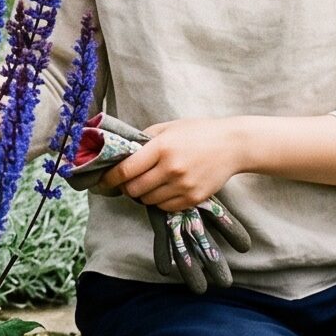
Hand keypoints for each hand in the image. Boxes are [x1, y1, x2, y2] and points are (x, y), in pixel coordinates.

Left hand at [92, 115, 248, 210]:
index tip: (103, 181)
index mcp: (161, 148)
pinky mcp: (194, 198)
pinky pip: (165, 207)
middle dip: (125, 188)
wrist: (233, 145)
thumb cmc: (198, 132)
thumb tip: (122, 152)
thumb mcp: (168, 128)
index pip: (126, 170)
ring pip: (148, 201)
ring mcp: (183, 186)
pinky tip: (161, 191)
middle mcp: (171, 169)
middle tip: (126, 183)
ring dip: (141, 195)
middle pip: (134, 189)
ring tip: (145, 185)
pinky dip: (158, 202)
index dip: (110, 178)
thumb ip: (144, 139)